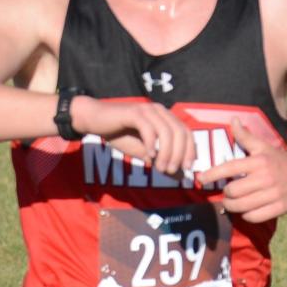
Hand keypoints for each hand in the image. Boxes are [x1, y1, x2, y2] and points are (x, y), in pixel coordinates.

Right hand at [72, 97, 194, 175]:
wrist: (95, 120)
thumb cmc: (120, 135)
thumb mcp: (144, 153)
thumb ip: (162, 162)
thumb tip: (180, 176)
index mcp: (166, 118)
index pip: (186, 133)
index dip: (190, 151)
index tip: (187, 169)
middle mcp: (160, 111)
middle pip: (179, 132)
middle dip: (179, 154)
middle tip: (171, 171)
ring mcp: (147, 110)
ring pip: (166, 131)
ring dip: (166, 152)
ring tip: (160, 168)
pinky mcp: (134, 113)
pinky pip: (148, 128)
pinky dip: (151, 143)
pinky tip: (149, 156)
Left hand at [196, 120, 286, 222]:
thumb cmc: (281, 161)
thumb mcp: (264, 147)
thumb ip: (246, 137)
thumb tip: (232, 120)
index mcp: (259, 162)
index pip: (230, 168)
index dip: (212, 174)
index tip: (201, 178)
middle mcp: (265, 178)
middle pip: (232, 191)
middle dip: (226, 193)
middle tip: (228, 193)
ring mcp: (272, 195)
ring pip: (240, 206)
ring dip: (232, 206)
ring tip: (233, 202)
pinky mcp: (278, 209)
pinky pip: (253, 217)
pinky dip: (246, 215)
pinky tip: (247, 209)